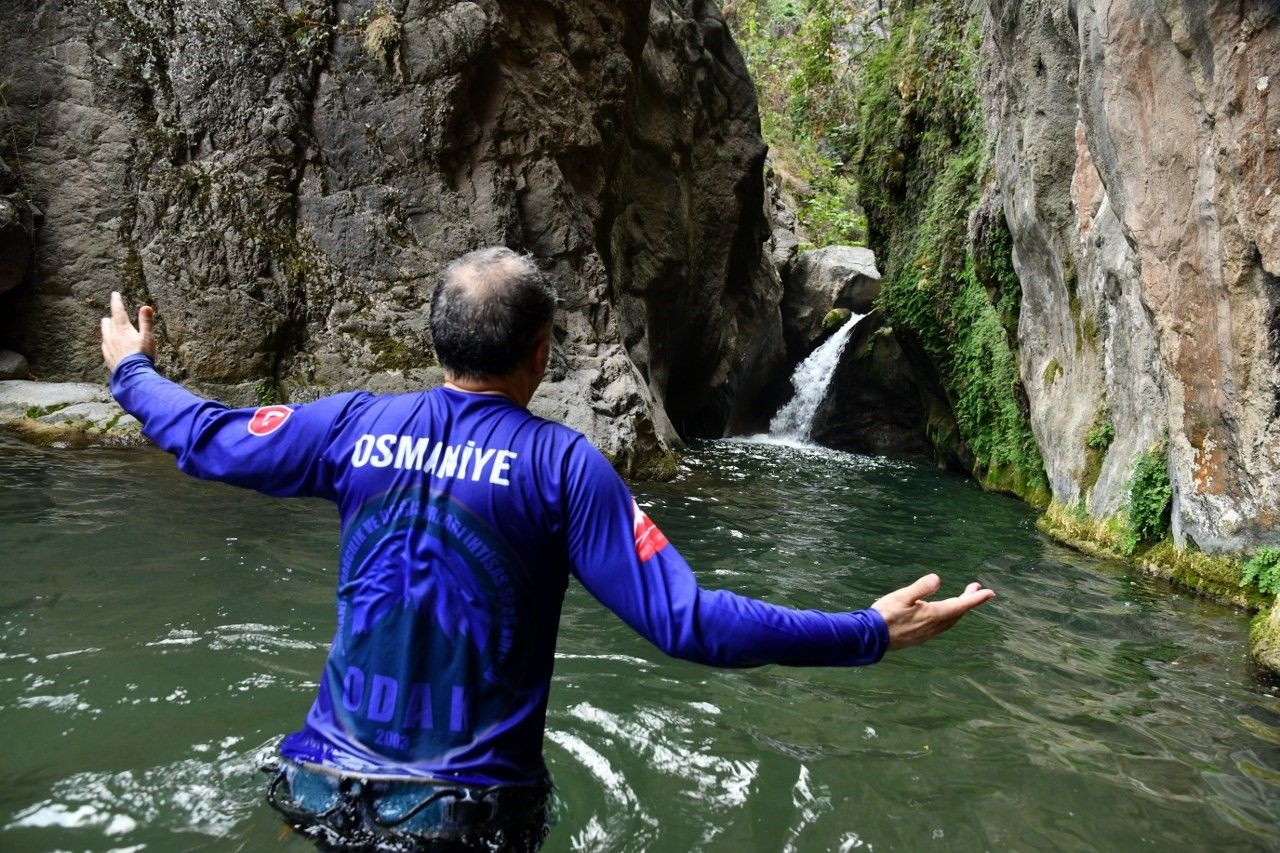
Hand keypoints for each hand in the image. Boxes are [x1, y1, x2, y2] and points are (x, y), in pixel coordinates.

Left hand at [100, 291, 156, 371]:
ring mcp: (108, 346)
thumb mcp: (147, 337)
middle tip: (113, 313)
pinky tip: (108, 343)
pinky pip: (104, 345)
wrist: (132, 374)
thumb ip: (146, 322)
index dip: (116, 301)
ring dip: (106, 327)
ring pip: (104, 332)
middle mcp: (113, 336)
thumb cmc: (142, 355)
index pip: (118, 311)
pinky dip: (106, 341)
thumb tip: (146, 307)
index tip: (115, 294)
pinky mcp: (108, 356)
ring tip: (108, 324)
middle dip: (111, 316)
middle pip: (109, 322)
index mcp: (123, 329)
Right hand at [871, 574, 994, 650]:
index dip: (976, 598)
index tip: (990, 593)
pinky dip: (950, 616)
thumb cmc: (885, 615)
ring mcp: (928, 633)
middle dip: (969, 600)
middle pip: (958, 613)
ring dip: (959, 608)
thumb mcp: (901, 596)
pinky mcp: (921, 636)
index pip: (960, 605)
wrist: (871, 638)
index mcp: (933, 615)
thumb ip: (920, 588)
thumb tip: (938, 578)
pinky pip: (943, 626)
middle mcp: (934, 626)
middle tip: (976, 587)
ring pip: (951, 620)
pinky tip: (944, 613)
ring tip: (963, 597)